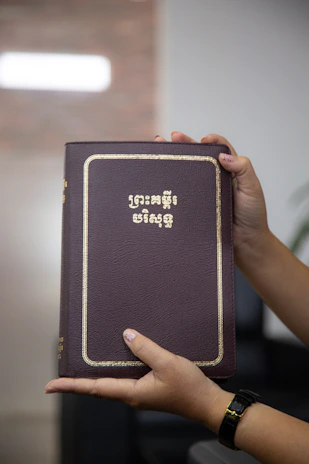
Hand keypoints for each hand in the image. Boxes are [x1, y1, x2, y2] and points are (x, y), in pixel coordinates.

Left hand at [45, 329, 231, 432]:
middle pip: (97, 389)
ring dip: (92, 378)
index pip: (94, 389)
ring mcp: (139, 393)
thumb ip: (145, 348)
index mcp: (131, 393)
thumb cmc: (189, 387)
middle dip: (77, 383)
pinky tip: (113, 363)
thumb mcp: (167, 363)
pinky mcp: (147, 388)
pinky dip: (110, 373)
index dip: (71, 386)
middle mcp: (131, 395)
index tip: (50, 386)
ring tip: (79, 368)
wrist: (207, 403)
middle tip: (59, 376)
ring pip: (109, 385)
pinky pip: (123, 379)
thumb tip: (126, 335)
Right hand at [155, 132, 269, 262]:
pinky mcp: (195, 206)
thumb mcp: (252, 188)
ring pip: (187, 173)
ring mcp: (204, 193)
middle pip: (198, 157)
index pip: (220, 149)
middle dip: (184, 145)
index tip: (203, 140)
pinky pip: (183, 193)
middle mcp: (215, 179)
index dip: (211, 141)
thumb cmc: (252, 215)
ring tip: (160, 152)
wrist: (245, 243)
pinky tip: (160, 178)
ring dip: (174, 162)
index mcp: (230, 171)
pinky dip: (171, 184)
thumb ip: (243, 169)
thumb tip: (223, 156)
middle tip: (171, 137)